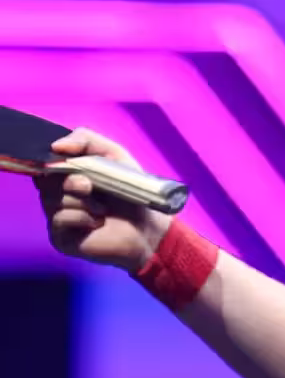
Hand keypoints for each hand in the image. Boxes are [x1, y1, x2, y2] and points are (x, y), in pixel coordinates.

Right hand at [35, 128, 170, 271]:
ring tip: (102, 208)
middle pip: (45, 181)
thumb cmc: (131, 190)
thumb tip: (56, 145)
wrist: (149, 226)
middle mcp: (56, 196)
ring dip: (82, 201)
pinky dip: (82, 217)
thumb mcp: (113, 154)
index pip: (43, 163)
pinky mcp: (61, 238)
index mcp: (66, 175)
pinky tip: (98, 222)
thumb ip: (86, 139)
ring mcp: (57, 217)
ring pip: (52, 200)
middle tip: (89, 186)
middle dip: (70, 180)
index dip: (54, 161)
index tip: (69, 161)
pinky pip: (60, 219)